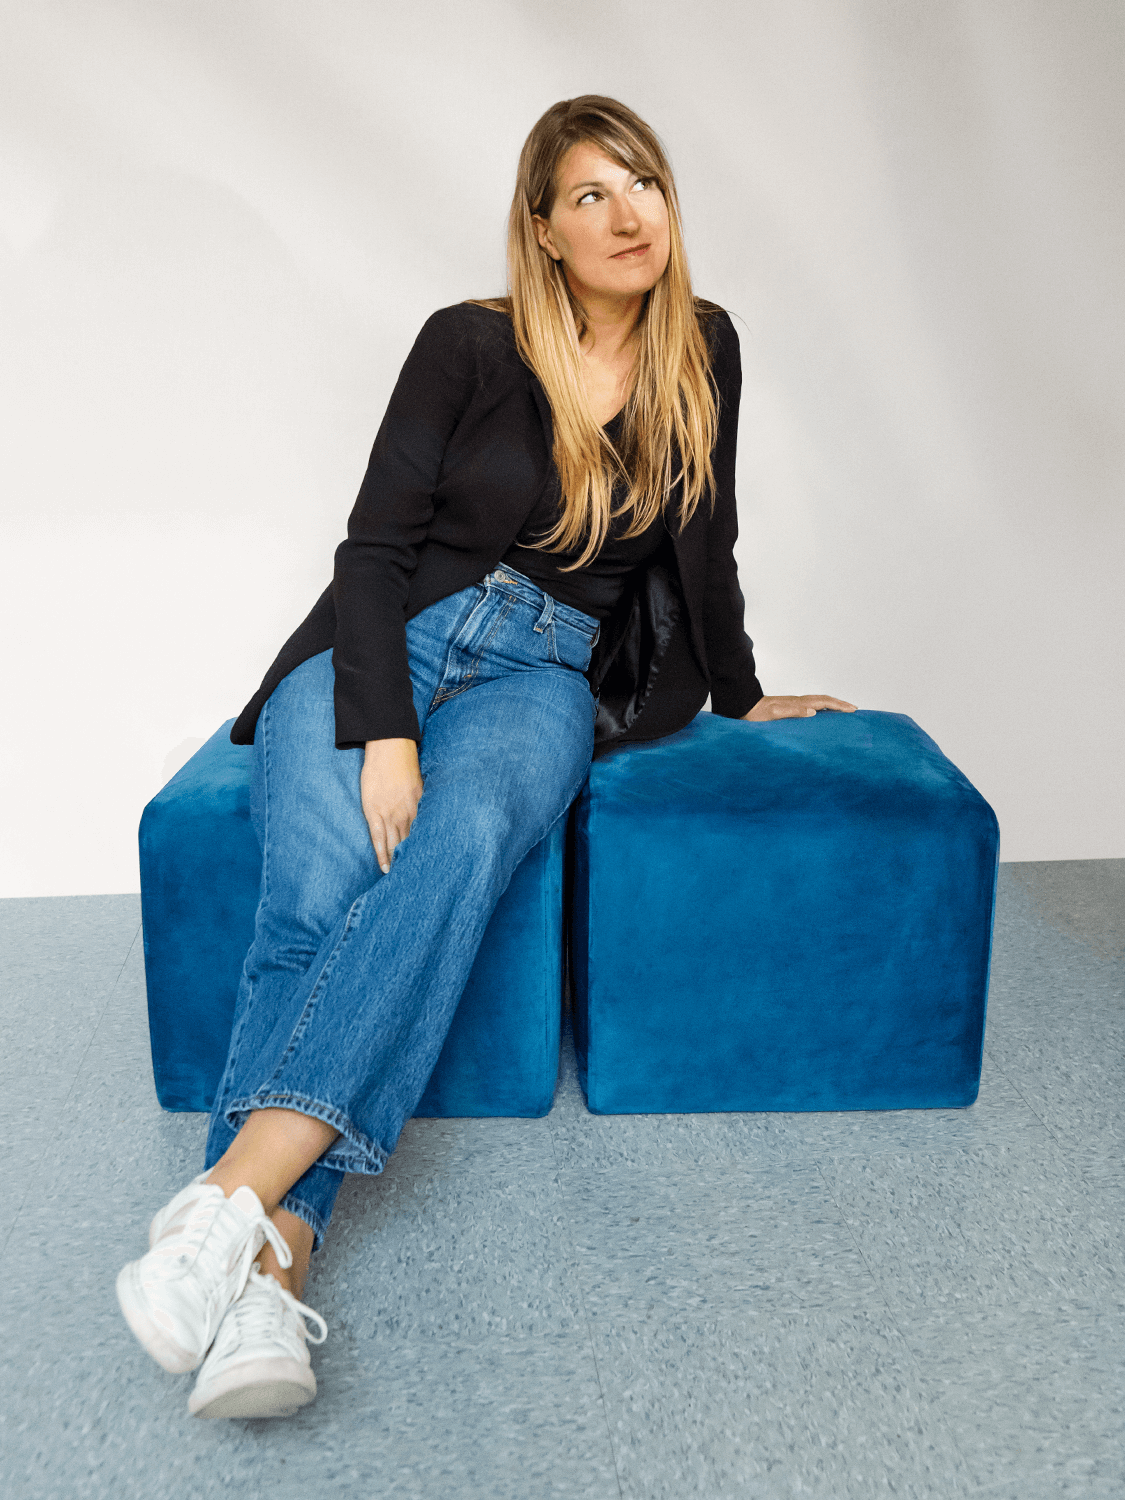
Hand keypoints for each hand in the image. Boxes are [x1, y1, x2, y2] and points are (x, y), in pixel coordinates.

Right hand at [361, 738, 423, 873]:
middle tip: (420, 883)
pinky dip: (382, 854)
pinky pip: (378, 839)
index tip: (434, 869)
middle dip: (416, 863)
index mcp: (421, 808)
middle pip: (413, 844)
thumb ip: (424, 803)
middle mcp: (408, 814)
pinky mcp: (374, 812)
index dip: (429, 853)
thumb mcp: (421, 785)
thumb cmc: (405, 765)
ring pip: (396, 845)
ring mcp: (390, 814)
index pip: (426, 836)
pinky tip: (385, 868)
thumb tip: (432, 817)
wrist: (389, 747)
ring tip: (402, 883)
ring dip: (399, 863)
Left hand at [743, 694, 856, 721]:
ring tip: (842, 711)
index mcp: (798, 702)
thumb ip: (794, 711)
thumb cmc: (756, 714)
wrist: (743, 708)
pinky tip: (820, 715)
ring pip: (818, 702)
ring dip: (831, 705)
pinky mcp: (788, 709)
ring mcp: (793, 704)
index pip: (823, 702)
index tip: (852, 709)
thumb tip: (814, 711)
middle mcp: (797, 701)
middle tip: (853, 709)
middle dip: (839, 703)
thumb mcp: (775, 714)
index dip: (839, 705)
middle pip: (824, 700)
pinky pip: (810, 707)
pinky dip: (820, 709)